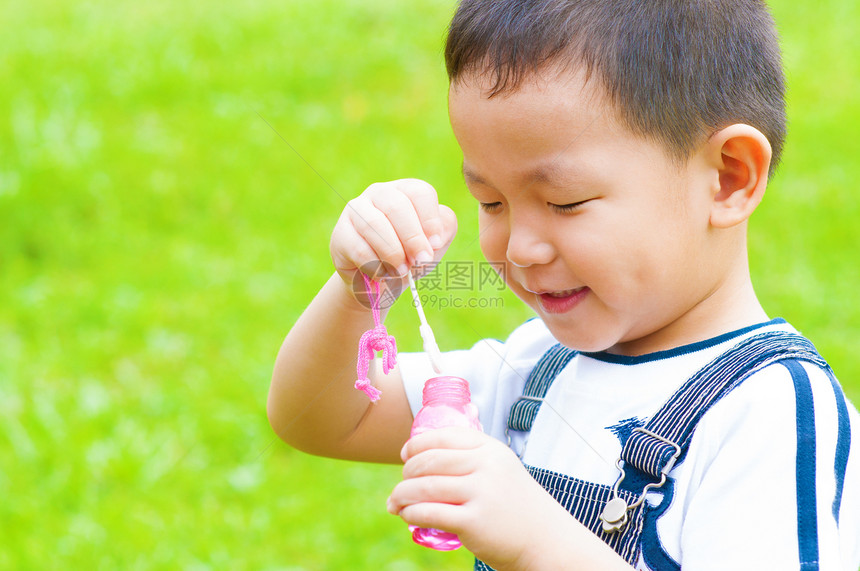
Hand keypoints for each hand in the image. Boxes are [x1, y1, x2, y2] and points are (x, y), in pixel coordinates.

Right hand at [330, 179, 457, 290]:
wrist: (379, 281)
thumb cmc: (410, 256)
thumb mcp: (433, 244)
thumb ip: (444, 232)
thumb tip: (433, 237)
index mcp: (406, 191)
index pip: (420, 193)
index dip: (430, 219)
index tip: (435, 244)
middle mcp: (379, 193)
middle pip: (397, 206)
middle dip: (413, 238)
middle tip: (422, 261)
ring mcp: (356, 210)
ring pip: (374, 224)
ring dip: (393, 252)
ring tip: (402, 271)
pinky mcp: (340, 233)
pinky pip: (358, 247)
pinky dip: (374, 265)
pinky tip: (382, 274)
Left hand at [386, 427, 570, 568]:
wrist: (545, 540)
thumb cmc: (517, 505)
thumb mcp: (501, 469)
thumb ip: (472, 457)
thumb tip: (423, 454)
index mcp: (490, 449)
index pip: (443, 437)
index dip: (416, 445)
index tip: (405, 455)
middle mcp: (486, 466)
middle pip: (428, 461)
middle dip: (407, 472)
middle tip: (401, 485)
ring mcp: (480, 493)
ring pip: (424, 487)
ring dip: (401, 495)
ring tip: (395, 502)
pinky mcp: (473, 521)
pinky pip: (428, 513)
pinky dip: (411, 514)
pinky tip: (407, 516)